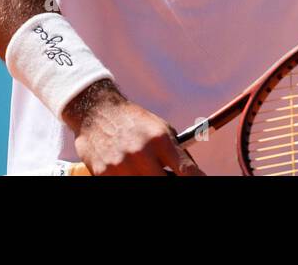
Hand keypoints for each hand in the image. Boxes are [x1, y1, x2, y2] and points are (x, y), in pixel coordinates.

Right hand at [64, 80, 203, 175]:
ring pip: (144, 185)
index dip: (196, 179)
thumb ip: (178, 153)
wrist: (97, 112)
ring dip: (149, 178)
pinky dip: (132, 178)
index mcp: (160, 140)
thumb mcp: (162, 130)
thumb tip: (194, 175)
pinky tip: (133, 171)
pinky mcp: (103, 174)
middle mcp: (142, 153)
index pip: (186, 171)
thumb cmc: (135, 122)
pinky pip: (124, 183)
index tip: (201, 181)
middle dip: (169, 180)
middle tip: (169, 175)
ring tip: (149, 170)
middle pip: (164, 182)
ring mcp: (121, 166)